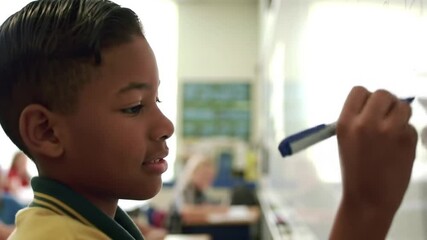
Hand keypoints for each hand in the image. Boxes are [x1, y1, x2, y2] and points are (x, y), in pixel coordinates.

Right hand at [330, 86, 417, 238]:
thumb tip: (378, 104)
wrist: (368, 198)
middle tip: (385, 118)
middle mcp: (366, 122)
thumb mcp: (346, 140)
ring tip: (393, 132)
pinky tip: (398, 149)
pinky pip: (411, 126)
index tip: (369, 109)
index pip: (359, 91)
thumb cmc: (355, 170)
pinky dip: (407, 134)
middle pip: (383, 93)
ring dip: (400, 115)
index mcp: (346, 122)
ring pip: (403, 105)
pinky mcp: (407, 140)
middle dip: (386, 103)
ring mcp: (389, 130)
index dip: (366, 98)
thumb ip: (359, 120)